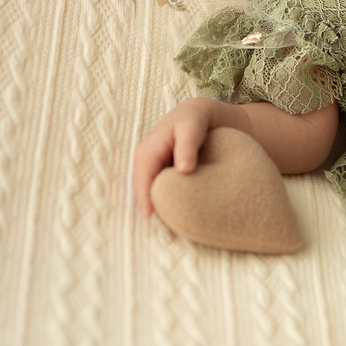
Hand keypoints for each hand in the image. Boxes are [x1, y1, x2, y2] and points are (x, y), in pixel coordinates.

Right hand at [132, 97, 218, 217]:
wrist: (201, 114)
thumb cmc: (195, 119)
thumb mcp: (192, 125)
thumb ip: (187, 145)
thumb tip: (184, 170)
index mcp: (148, 152)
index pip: (144, 178)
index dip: (146, 197)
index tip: (152, 216)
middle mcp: (147, 164)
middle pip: (146, 191)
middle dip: (153, 208)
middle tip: (167, 231)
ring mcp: (154, 172)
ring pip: (154, 194)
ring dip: (161, 209)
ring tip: (174, 228)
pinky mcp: (164, 177)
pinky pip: (163, 193)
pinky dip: (169, 203)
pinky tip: (181, 216)